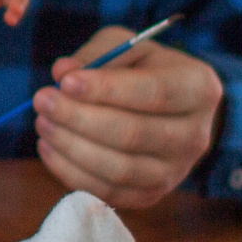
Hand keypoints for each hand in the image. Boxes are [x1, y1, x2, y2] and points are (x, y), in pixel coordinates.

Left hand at [31, 28, 223, 210]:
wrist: (172, 112)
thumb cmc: (147, 71)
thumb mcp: (129, 47)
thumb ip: (97, 54)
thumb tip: (62, 72)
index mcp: (198, 88)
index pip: (153, 93)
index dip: (106, 89)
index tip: (65, 82)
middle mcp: (195, 135)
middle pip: (133, 135)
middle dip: (79, 118)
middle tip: (42, 100)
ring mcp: (175, 171)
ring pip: (119, 169)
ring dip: (71, 147)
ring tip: (43, 123)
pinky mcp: (152, 195)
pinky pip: (108, 192)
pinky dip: (72, 173)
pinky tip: (49, 148)